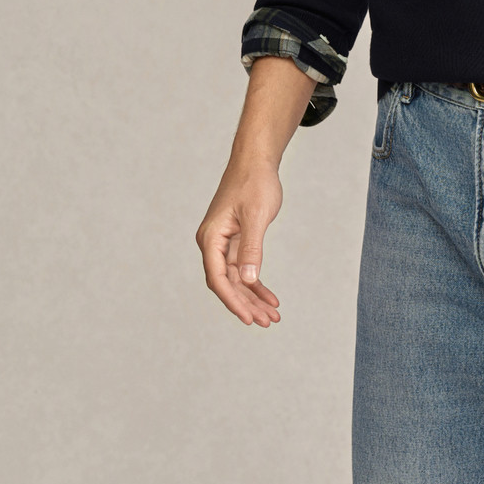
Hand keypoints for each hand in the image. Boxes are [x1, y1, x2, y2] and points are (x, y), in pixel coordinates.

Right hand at [195, 160, 284, 326]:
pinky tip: (270, 298)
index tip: (249, 318)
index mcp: (211, 238)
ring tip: (272, 316)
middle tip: (268, 322)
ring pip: (237, 279)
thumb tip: (249, 280)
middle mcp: (213, 244)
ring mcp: (224, 244)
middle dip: (247, 304)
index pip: (218, 279)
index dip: (233, 301)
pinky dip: (257, 283)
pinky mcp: (235, 241)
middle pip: (228, 284)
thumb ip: (251, 248)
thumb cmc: (254, 183)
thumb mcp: (256, 216)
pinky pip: (244, 269)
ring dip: (254, 298)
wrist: (256, 161)